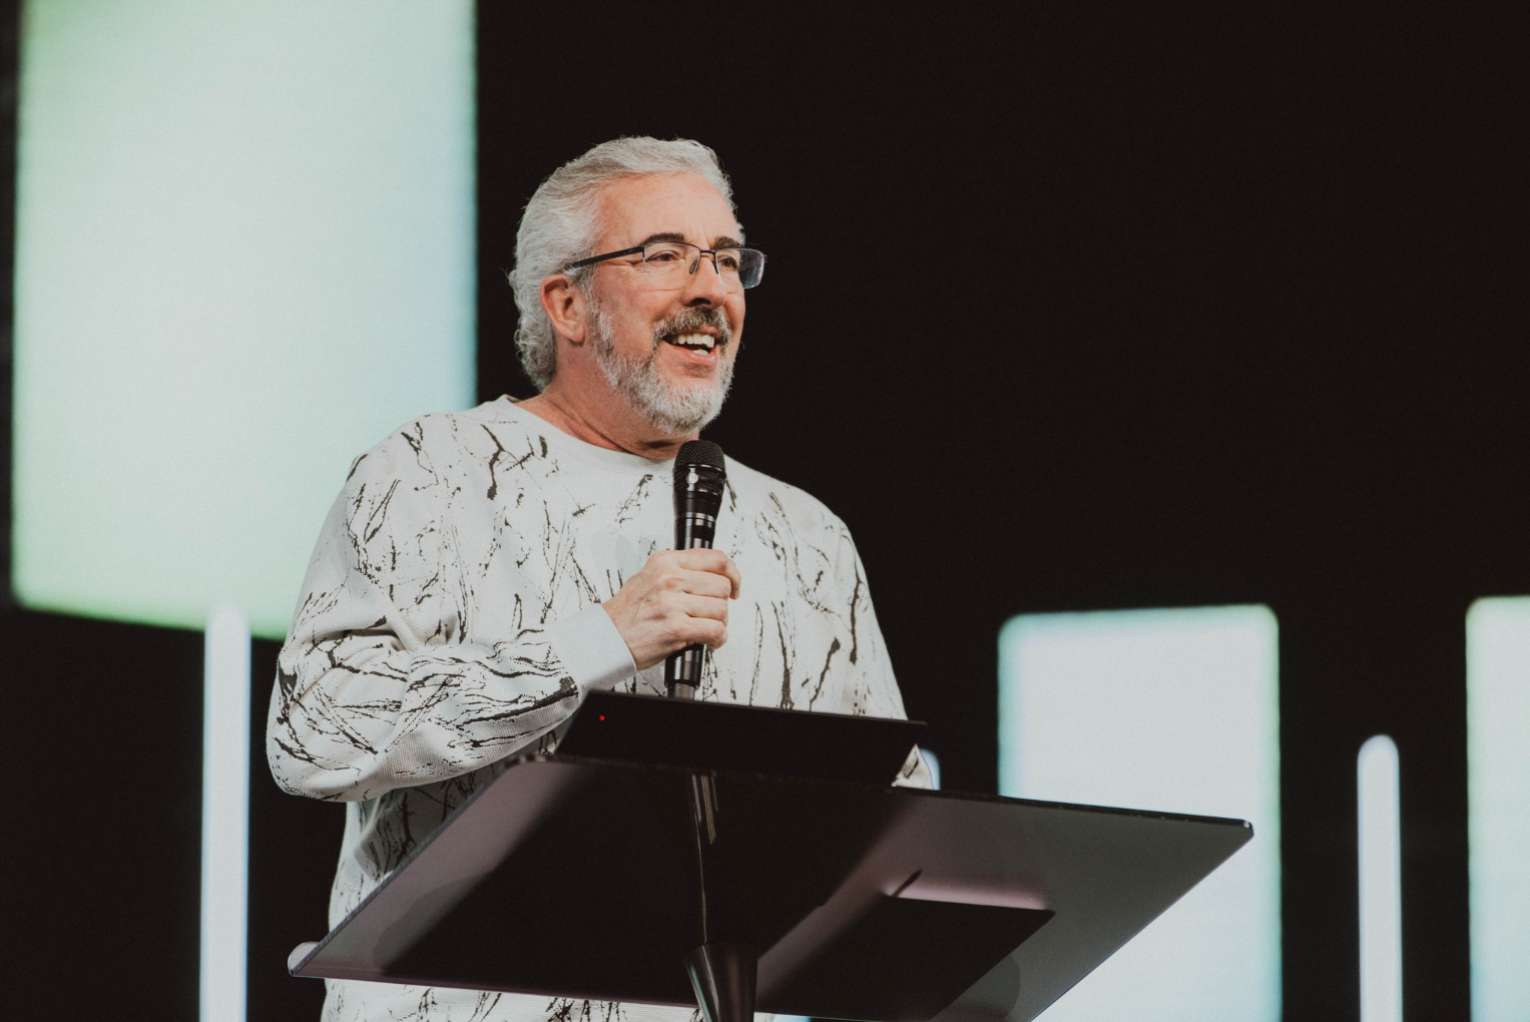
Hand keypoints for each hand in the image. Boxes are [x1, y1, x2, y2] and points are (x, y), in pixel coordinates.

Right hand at [602, 549, 741, 669]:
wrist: (606, 638)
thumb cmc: (628, 613)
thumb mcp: (649, 576)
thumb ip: (679, 571)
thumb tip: (711, 575)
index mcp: (665, 562)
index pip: (716, 559)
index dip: (733, 575)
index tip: (734, 587)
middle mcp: (669, 579)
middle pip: (722, 586)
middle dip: (720, 604)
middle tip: (709, 614)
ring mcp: (672, 603)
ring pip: (721, 610)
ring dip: (718, 624)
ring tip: (704, 628)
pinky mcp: (676, 628)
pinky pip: (715, 630)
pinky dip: (717, 639)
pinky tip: (708, 641)